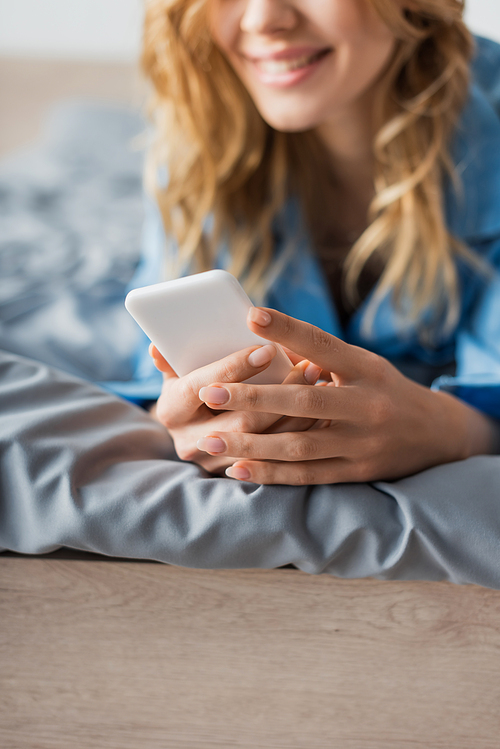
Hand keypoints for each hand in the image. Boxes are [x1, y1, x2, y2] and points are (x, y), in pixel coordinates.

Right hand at [150, 341, 319, 474]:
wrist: (194, 433)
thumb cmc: (190, 391)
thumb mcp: (178, 373)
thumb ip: (174, 360)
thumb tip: (157, 347)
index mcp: (172, 410)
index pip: (205, 387)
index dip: (236, 369)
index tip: (267, 349)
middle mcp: (190, 442)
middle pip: (242, 421)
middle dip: (280, 393)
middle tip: (309, 365)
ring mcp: (217, 462)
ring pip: (265, 442)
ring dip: (298, 412)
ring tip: (319, 381)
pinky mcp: (241, 473)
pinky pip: (278, 457)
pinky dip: (301, 431)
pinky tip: (322, 409)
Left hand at [196, 308, 497, 483]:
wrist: (436, 433)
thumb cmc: (385, 389)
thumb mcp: (362, 364)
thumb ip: (318, 355)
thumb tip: (266, 337)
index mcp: (365, 369)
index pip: (322, 345)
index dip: (287, 330)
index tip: (251, 316)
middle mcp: (365, 405)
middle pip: (304, 402)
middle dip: (253, 398)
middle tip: (209, 393)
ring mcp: (362, 443)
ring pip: (299, 445)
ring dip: (252, 445)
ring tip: (211, 440)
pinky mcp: (356, 472)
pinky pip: (307, 475)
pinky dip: (271, 474)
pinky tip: (238, 470)